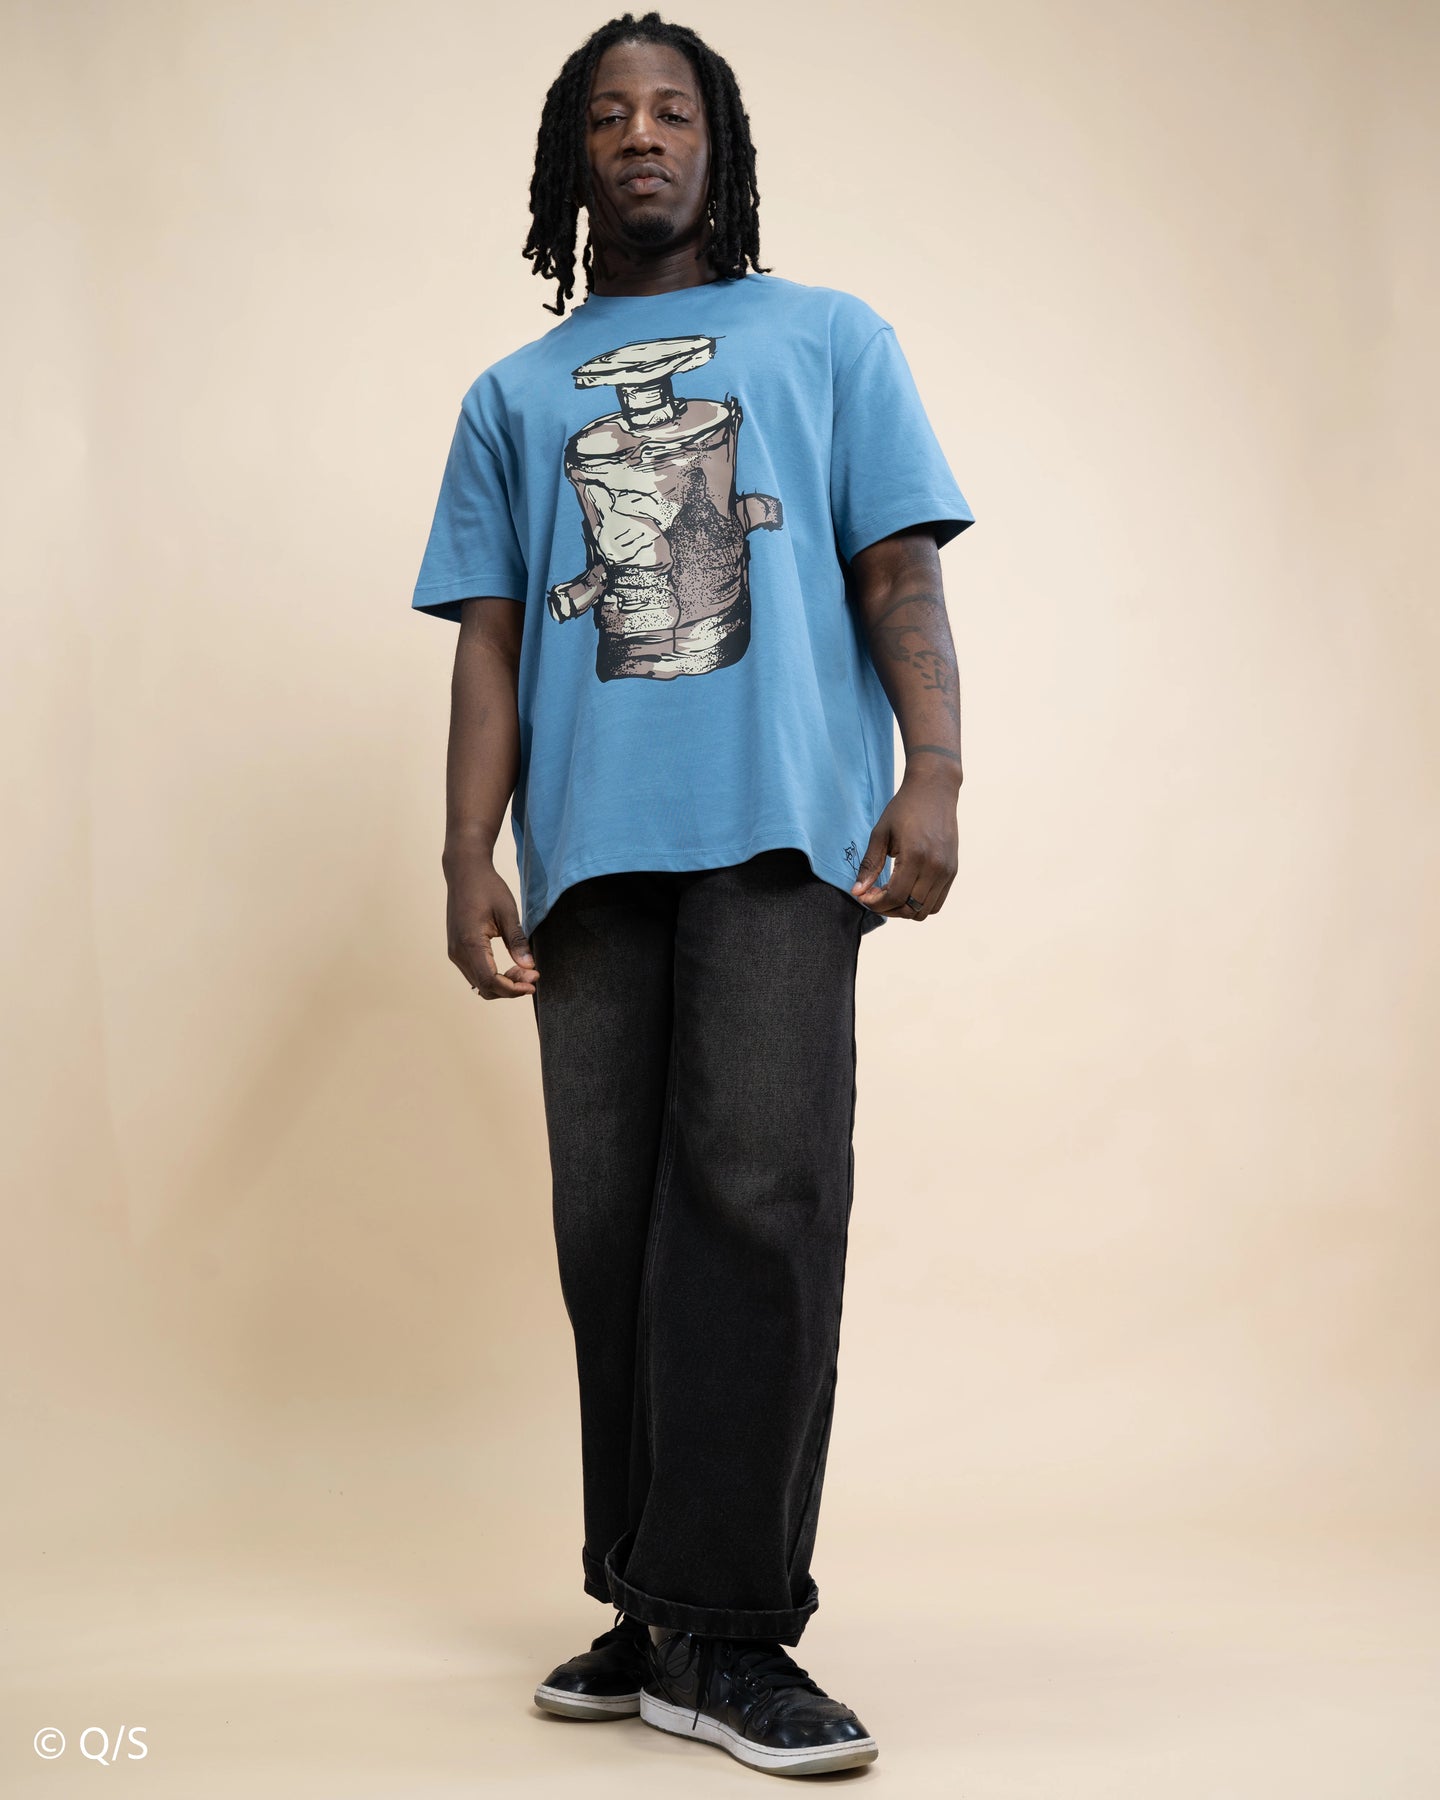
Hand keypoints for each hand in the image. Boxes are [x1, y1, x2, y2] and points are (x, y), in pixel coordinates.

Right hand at [444, 847, 538, 998]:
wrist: (465, 872)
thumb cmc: (487, 887)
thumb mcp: (508, 913)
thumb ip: (518, 942)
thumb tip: (529, 968)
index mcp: (470, 943)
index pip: (490, 981)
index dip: (513, 989)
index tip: (533, 982)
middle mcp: (458, 952)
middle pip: (484, 987)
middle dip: (511, 988)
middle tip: (533, 975)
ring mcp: (455, 952)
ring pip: (479, 984)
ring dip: (503, 984)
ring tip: (524, 970)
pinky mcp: (457, 949)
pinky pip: (475, 973)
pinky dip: (493, 976)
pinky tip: (510, 966)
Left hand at [850, 770, 959, 921]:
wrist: (934, 791)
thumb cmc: (904, 808)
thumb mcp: (880, 834)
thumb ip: (869, 866)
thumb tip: (857, 892)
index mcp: (916, 856)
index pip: (895, 897)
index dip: (876, 903)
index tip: (864, 896)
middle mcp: (936, 867)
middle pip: (910, 909)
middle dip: (887, 908)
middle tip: (873, 895)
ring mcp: (947, 871)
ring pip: (924, 911)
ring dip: (904, 909)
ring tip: (889, 893)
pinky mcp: (953, 871)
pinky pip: (937, 902)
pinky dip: (919, 904)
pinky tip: (905, 890)